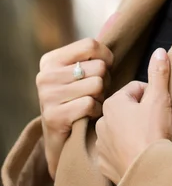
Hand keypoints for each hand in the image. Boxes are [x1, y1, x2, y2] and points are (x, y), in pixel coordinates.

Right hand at [37, 37, 113, 178]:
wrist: (61, 140)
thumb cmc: (76, 99)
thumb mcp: (76, 73)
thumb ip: (89, 58)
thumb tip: (110, 55)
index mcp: (50, 60)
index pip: (90, 45)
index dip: (106, 56)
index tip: (107, 67)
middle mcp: (45, 75)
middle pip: (98, 66)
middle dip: (105, 80)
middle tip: (96, 91)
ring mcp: (47, 96)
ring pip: (97, 84)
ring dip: (101, 96)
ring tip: (92, 102)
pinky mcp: (53, 116)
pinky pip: (91, 104)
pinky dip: (96, 110)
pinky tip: (89, 114)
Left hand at [95, 48, 171, 184]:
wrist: (150, 172)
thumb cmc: (153, 133)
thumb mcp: (160, 98)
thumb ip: (159, 72)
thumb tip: (159, 51)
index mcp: (113, 104)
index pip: (135, 89)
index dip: (151, 95)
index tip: (159, 107)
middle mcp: (101, 123)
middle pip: (127, 109)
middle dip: (141, 113)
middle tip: (156, 123)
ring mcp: (101, 145)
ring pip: (120, 130)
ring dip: (132, 131)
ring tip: (148, 139)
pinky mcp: (104, 164)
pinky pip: (116, 151)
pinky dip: (126, 150)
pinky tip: (139, 153)